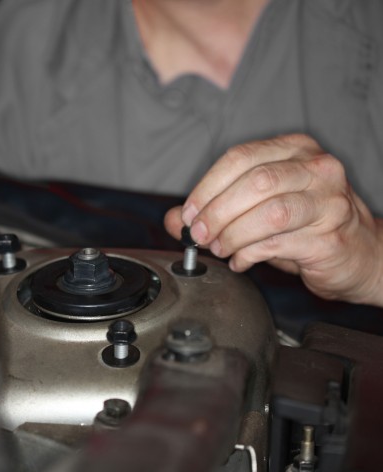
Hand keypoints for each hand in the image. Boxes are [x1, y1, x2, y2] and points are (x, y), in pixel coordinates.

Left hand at [164, 134, 382, 305]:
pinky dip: (249, 255)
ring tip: (220, 249)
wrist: (360, 253)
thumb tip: (172, 219)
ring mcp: (329, 201)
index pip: (240, 158)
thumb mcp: (257, 209)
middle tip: (199, 235)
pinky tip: (241, 261)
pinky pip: (278, 244)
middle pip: (254, 182)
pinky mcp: (331, 236)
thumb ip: (214, 210)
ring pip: (269, 213)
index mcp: (295, 150)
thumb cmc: (305, 226)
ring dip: (233, 235)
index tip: (188, 213)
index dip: (207, 187)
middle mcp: (317, 168)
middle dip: (216, 213)